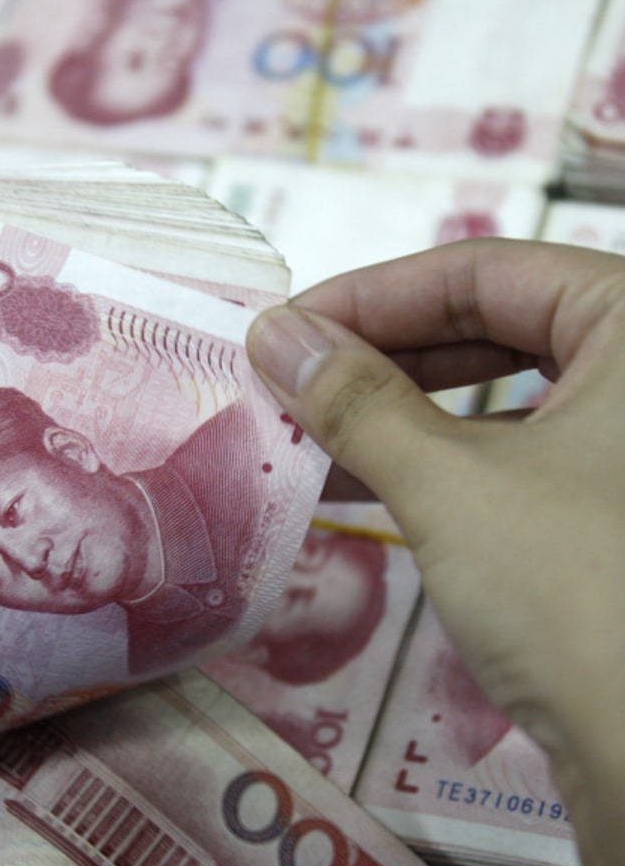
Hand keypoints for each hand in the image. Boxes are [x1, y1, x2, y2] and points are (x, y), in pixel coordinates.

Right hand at [247, 238, 624, 865]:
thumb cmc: (578, 595)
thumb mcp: (451, 483)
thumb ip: (356, 400)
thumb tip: (274, 334)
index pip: (488, 270)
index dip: (372, 294)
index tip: (284, 328)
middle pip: (493, 329)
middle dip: (378, 357)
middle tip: (285, 380)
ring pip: (495, 401)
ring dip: (392, 416)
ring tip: (300, 434)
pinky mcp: (608, 519)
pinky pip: (508, 460)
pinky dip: (429, 467)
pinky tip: (351, 486)